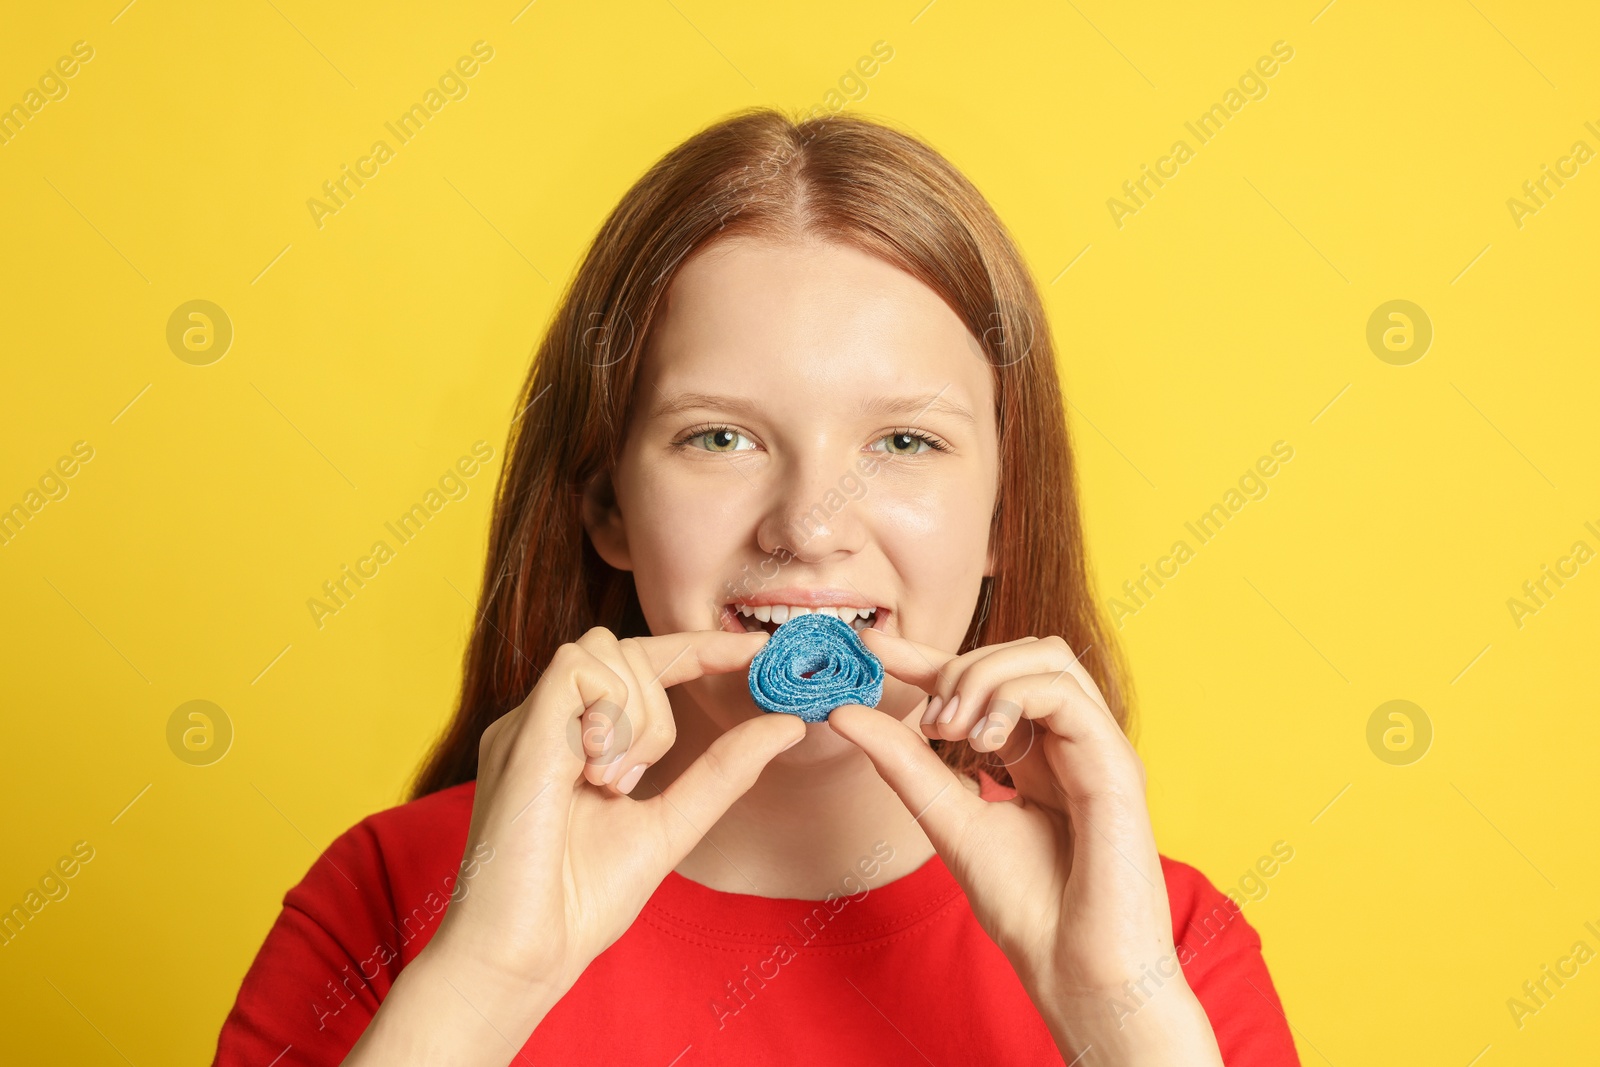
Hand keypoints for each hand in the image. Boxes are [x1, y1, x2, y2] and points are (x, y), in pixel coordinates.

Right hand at [425, 626, 803, 1007]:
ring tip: (609, 785)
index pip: (642, 664)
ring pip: (603, 649)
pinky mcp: (518, 732)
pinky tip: (593, 774)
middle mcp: (549, 723)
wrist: (526, 953)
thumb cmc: (583, 900)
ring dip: (634, 715)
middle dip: (658, 706)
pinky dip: (607, 714)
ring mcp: (529, 724)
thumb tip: (788, 725)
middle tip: (635, 781)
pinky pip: (576, 668)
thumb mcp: (673, 821)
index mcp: (578, 741)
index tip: (755, 652)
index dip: (699, 648)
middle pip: (627, 649)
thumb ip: (724, 771)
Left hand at [827, 630, 1222, 1061]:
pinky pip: (1064, 691)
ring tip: (953, 727)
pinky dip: (1013, 697)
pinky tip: (984, 738)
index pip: (983, 682)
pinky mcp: (1116, 761)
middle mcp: (1070, 742)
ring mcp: (1096, 747)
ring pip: (1046, 656)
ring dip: (985, 675)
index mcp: (1036, 755)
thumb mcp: (947, 818)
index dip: (927, 655)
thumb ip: (904, 763)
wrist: (1075, 969)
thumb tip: (844, 712)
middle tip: (928, 720)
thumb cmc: (1026, 909)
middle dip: (959, 665)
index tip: (868, 642)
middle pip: (1020, 652)